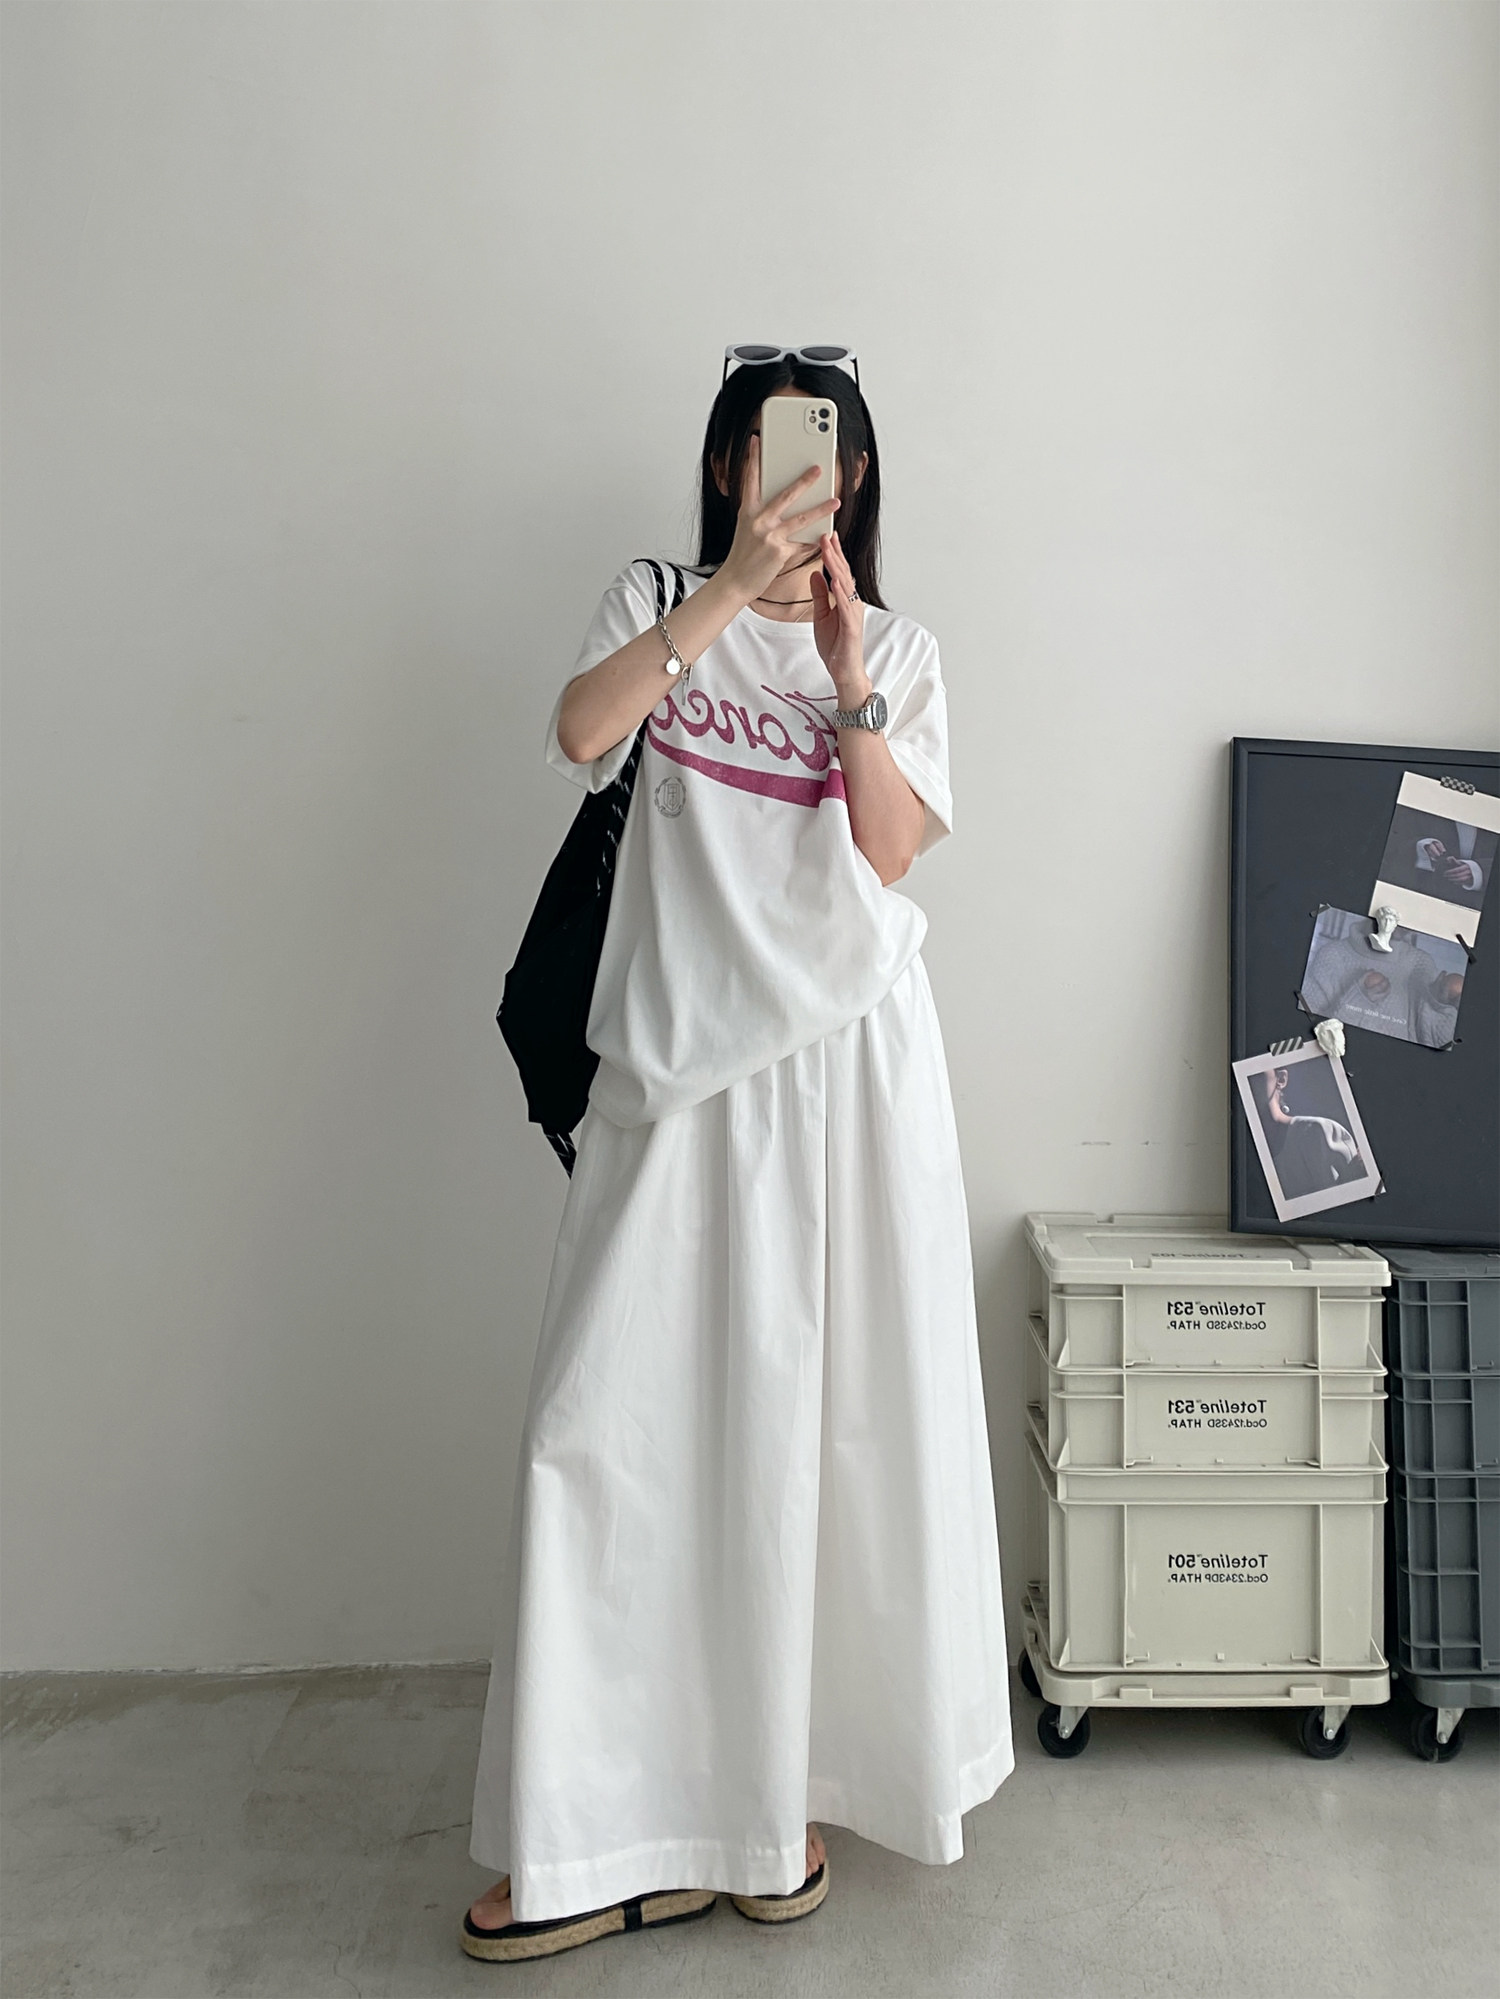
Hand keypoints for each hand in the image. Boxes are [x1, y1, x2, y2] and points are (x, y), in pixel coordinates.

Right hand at [718, 437, 839, 603]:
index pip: (751, 479)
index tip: (757, 440)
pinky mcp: (779, 552)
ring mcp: (769, 536)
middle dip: (804, 481)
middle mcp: (758, 520)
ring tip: (836, 501)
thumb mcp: (748, 527)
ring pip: (800, 518)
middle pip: (785, 495)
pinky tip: (828, 532)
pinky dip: (816, 538)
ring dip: (821, 509)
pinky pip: (803, 542)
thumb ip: (762, 512)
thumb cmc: (744, 554)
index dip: (753, 459)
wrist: (736, 581)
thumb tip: (785, 497)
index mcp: (748, 511)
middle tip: (819, 468)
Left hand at [810, 530, 866, 692]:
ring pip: (845, 585)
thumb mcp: (821, 615)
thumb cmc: (836, 645)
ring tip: (828, 550)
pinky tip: (835, 580)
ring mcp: (853, 613)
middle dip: (834, 553)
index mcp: (845, 599)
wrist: (843, 671)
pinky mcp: (852, 626)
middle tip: (826, 534)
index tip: (825, 536)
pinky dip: (841, 592)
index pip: (839, 571)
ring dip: (836, 566)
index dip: (832, 554)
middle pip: (843, 573)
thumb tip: (815, 574)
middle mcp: (852, 602)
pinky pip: (846, 606)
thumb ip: (820, 595)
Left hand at [1443, 857, 1478, 888]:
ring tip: (1448, 879)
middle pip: (1459, 875)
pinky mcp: (1470, 881)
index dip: (1451, 871)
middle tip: (1445, 876)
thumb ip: (1453, 860)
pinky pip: (1463, 883)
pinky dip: (1458, 883)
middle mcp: (1469, 871)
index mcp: (1467, 866)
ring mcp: (1470, 876)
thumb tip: (1448, 858)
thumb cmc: (1463, 866)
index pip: (1458, 869)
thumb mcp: (1459, 862)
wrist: (1472, 870)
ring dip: (1454, 880)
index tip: (1446, 872)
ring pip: (1461, 879)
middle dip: (1451, 876)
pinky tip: (1453, 882)